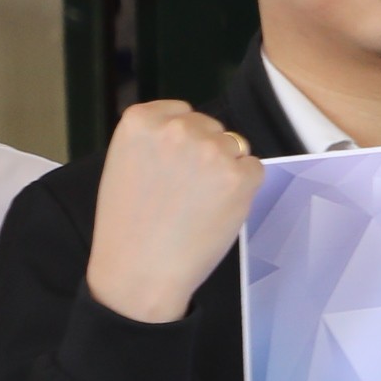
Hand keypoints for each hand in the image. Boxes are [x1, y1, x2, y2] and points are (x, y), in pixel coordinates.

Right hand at [83, 100, 266, 325]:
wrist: (140, 269)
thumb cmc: (129, 223)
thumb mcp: (126, 163)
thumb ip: (156, 140)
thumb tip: (191, 129)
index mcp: (140, 120)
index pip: (181, 111)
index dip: (182, 139)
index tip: (171, 164)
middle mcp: (178, 128)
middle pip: (211, 127)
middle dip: (205, 152)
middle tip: (185, 190)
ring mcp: (212, 150)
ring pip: (235, 147)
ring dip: (226, 169)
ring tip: (197, 202)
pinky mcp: (241, 175)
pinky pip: (254, 169)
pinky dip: (243, 187)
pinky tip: (216, 209)